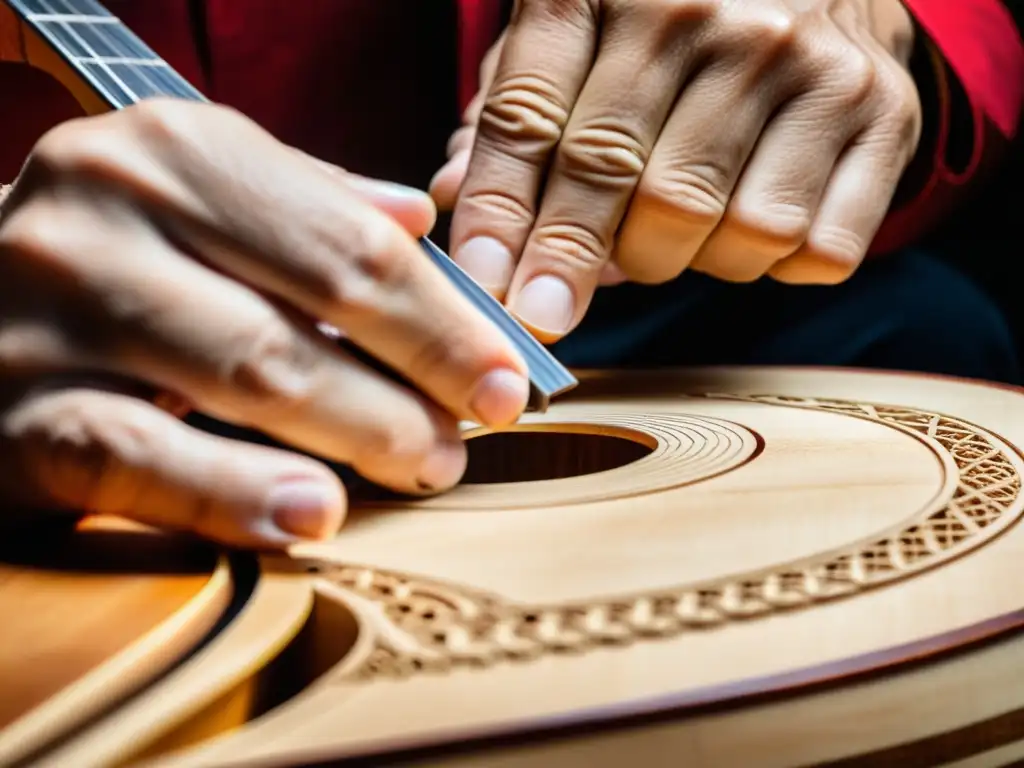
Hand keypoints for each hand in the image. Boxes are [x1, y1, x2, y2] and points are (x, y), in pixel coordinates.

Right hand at [0, 99, 529, 548]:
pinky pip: (142, 460)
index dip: (443, 318)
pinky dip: (235, 493)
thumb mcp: (202, 194)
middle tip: (473, 432)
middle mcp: (103, 213)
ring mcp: (48, 313)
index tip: (506, 375)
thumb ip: (308, 200)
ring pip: (242, 376)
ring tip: (425, 465)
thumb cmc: (118, 256)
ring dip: (357, 433)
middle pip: (307, 308)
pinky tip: (312, 514)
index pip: (348, 240)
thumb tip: (416, 218)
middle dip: (415, 380)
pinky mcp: (15, 417)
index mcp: (171, 150)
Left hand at [432, 0, 920, 341]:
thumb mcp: (577, 33)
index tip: (486, 296)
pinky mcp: (882, 114)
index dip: (499, 221)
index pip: (529, 119)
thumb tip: (446, 196)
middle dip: (574, 265)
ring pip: (719, 230)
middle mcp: (706, 11)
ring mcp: (804, 61)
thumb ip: (511, 112)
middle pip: (620, 183)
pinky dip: (771, 264)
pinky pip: (811, 249)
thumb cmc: (675, 17)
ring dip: (682, 261)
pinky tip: (751, 220)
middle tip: (555, 301)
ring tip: (675, 229)